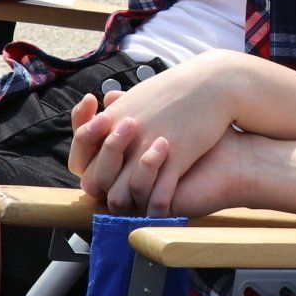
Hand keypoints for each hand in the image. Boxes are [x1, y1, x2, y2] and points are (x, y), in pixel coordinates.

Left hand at [67, 51, 244, 213]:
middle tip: (121, 198)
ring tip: (139, 209)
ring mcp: (146, 149)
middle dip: (106, 194)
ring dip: (128, 205)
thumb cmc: (179, 88)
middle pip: (96, 182)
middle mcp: (123, 136)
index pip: (82, 157)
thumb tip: (106, 101)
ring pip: (121, 196)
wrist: (213, 84)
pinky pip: (157, 196)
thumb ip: (120, 104)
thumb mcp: (141, 93)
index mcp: (111, 120)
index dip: (90, 172)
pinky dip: (157, 209)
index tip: (106, 178)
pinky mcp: (173, 158)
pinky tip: (163, 212)